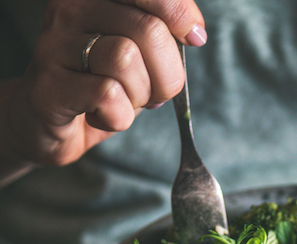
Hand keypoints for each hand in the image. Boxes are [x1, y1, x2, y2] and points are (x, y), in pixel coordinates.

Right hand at [0, 0, 206, 182]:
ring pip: (126, 60)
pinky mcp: (49, 84)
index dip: (179, 11)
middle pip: (148, 30)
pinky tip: (102, 116)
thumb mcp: (138, 58)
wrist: (47, 124)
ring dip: (139, 96)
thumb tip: (194, 33)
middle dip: (166, 74)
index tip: (194, 37)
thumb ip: (161, 36)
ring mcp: (55, 44)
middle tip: (152, 94)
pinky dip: (119, 117)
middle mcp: (70, 8)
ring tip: (121, 104)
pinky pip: (108, 95)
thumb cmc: (98, 88)